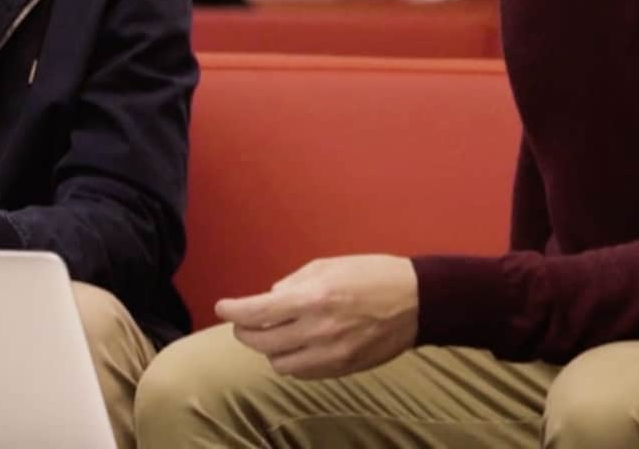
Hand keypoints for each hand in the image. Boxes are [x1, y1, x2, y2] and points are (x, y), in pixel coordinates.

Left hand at [216, 256, 419, 379]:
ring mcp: (331, 354)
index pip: (258, 312)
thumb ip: (293, 283)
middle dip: (245, 331)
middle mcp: (319, 330)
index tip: (222, 306)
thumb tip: (269, 298)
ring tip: (272, 333)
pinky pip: (304, 373)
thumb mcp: (327, 265)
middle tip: (242, 321)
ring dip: (269, 349)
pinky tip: (296, 345)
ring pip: (280, 364)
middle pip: (262, 343)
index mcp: (313, 298)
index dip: (233, 310)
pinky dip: (292, 361)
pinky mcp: (343, 369)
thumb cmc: (371, 275)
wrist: (416, 302)